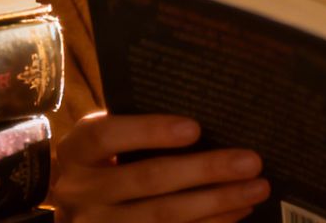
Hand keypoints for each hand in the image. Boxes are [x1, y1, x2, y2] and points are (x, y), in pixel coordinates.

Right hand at [50, 111, 269, 221]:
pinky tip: (238, 212)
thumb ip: (134, 128)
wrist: (70, 212)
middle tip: (251, 161)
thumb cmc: (99, 163)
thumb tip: (204, 113)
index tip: (195, 128)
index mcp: (77, 151)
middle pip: (147, 178)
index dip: (150, 131)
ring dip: (217, 203)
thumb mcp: (101, 141)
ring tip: (256, 188)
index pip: (108, 137)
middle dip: (205, 170)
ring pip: (164, 216)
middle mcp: (82, 191)